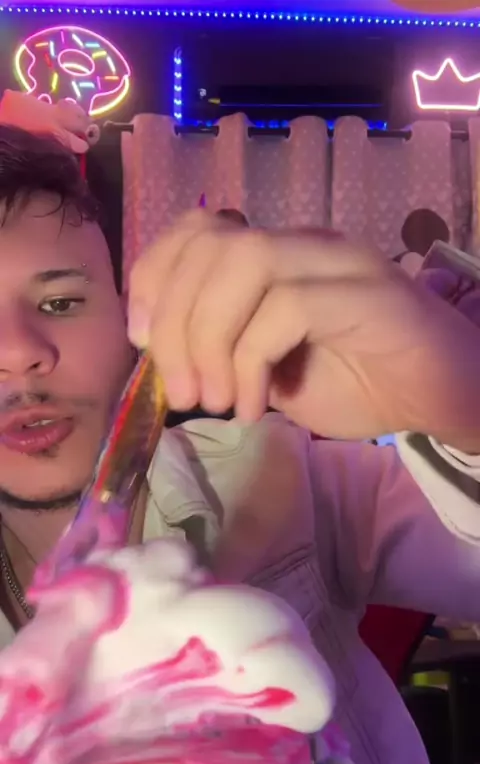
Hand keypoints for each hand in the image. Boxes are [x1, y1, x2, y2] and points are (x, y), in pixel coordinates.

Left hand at [128, 210, 479, 446]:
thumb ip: (224, 353)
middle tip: (181, 392)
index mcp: (279, 254)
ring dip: (209, 338)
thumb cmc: (361, 383)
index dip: (154, 277)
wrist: (444, 398)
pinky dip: (253, 362)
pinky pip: (288, 308)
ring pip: (244, 262)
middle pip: (211, 244)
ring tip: (214, 400)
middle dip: (174, 323)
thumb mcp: (271, 373)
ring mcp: (339, 264)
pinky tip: (254, 407)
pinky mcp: (369, 295)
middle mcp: (305, 244)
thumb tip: (164, 358)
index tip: (141, 341)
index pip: (197, 229)